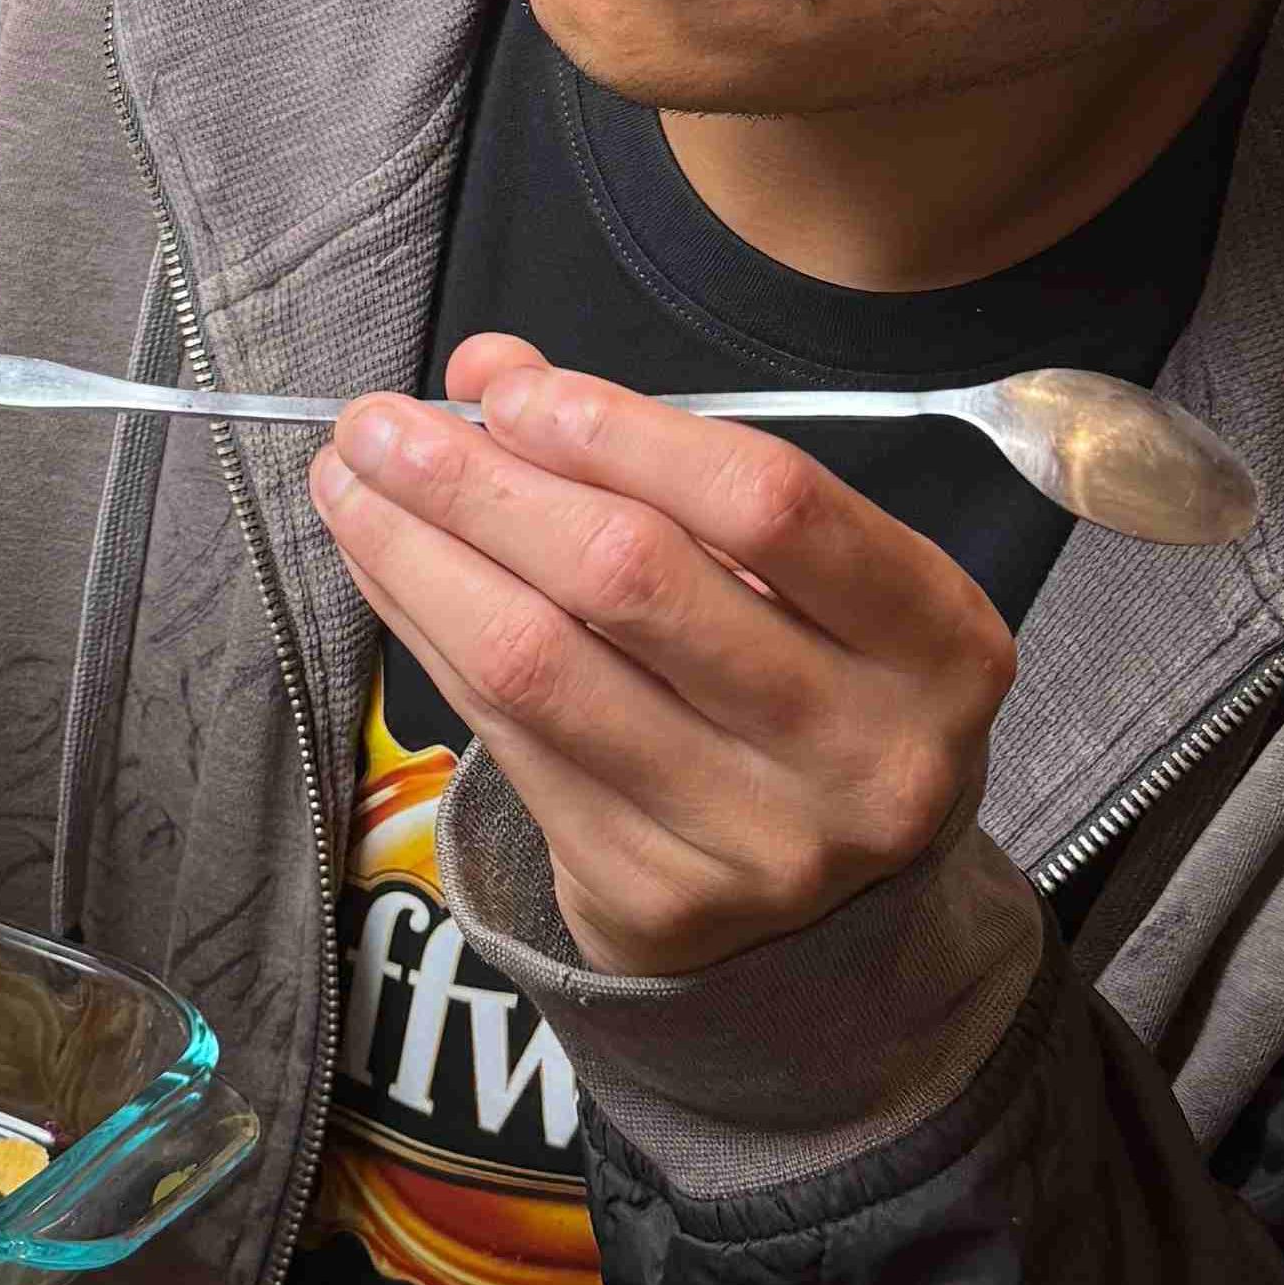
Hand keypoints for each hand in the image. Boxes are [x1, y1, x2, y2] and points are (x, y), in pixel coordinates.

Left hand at [305, 333, 1016, 977]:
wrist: (839, 913)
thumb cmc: (813, 683)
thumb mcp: (793, 573)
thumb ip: (656, 461)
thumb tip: (488, 371)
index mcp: (935, 641)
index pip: (767, 503)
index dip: (621, 430)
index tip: (508, 389)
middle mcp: (865, 751)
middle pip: (631, 580)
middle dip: (480, 483)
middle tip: (375, 422)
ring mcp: (760, 842)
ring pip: (544, 665)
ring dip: (418, 556)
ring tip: (348, 483)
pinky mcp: (656, 898)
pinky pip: (508, 741)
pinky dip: (428, 636)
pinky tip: (385, 570)